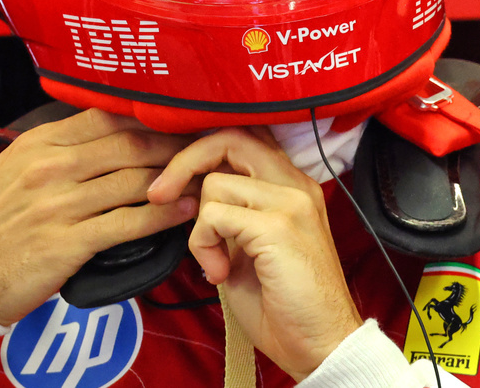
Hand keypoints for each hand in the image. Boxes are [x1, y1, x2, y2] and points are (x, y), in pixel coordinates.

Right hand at [0, 108, 198, 325]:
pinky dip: (162, 217)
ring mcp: (57, 204)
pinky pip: (127, 223)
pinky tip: (184, 213)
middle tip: (203, 148)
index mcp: (38, 143)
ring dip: (176, 180)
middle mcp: (49, 167)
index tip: (180, 121)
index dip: (151, 117)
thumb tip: (107, 130)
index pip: (107, 116)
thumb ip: (57, 148)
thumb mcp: (14, 170)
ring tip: (202, 179)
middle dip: (172, 145)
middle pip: (129, 144)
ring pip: (133, 181)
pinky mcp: (67, 243)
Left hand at [146, 127, 362, 381]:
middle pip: (229, 137)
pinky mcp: (278, 226)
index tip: (175, 182)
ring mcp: (290, 202)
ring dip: (199, 228)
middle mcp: (295, 183)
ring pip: (215, 182)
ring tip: (216, 262)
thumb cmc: (282, 302)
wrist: (319, 343)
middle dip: (184, 163)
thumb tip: (184, 192)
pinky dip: (203, 246)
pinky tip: (220, 273)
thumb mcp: (248, 244)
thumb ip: (228, 211)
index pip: (243, 136)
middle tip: (161, 195)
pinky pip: (213, 215)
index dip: (203, 150)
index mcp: (291, 185)